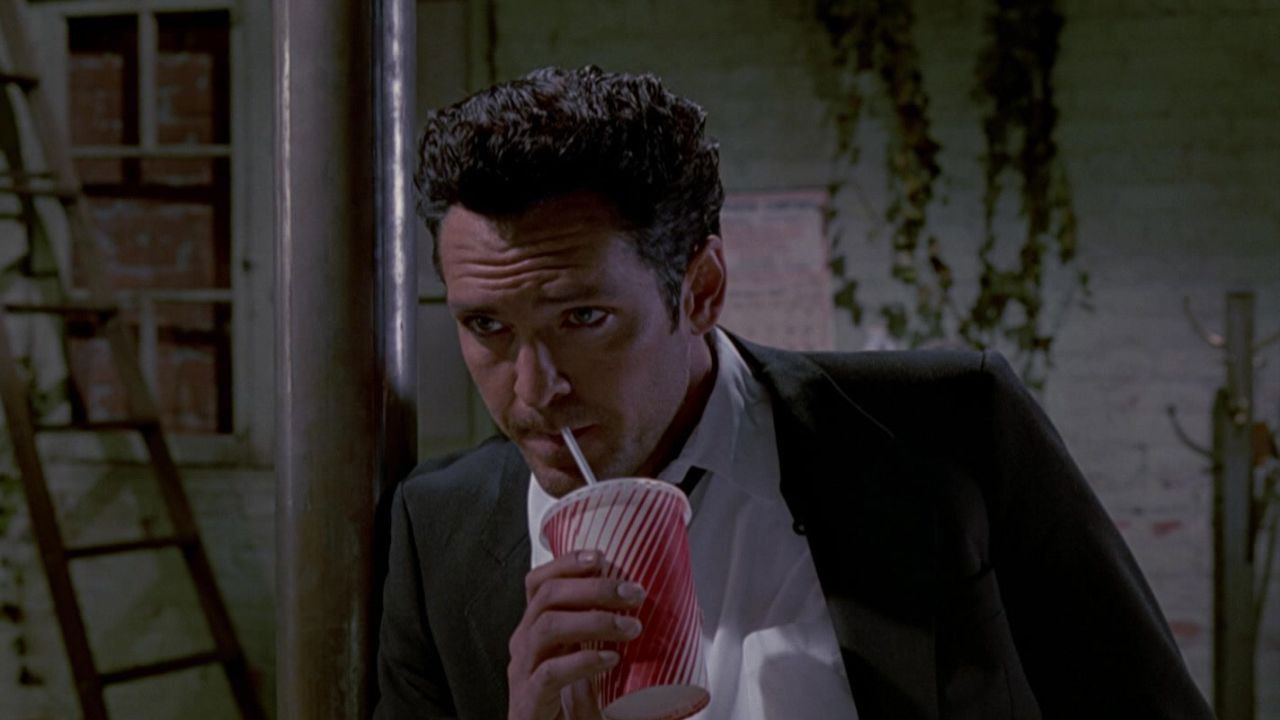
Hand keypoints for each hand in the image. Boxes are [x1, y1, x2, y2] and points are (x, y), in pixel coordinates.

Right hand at [507, 549, 646, 719]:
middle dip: (593, 588)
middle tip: (632, 594)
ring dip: (594, 620)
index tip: (601, 557)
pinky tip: (610, 659)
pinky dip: (582, 662)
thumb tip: (639, 605)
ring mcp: (523, 672)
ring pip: (547, 627)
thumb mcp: (581, 659)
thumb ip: (598, 634)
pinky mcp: (529, 701)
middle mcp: (523, 645)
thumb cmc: (567, 705)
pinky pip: (549, 673)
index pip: (538, 583)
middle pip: (547, 596)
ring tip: (630, 628)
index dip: (566, 563)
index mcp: (534, 630)